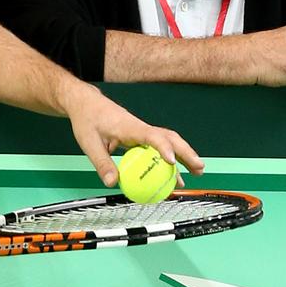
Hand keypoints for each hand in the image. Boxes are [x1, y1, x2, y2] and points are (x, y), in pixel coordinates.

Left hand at [59, 81, 204, 186]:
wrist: (85, 103)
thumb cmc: (87, 119)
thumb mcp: (89, 143)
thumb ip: (102, 163)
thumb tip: (113, 183)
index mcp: (129, 126)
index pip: (151, 135)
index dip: (163, 148)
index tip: (172, 162)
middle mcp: (140, 128)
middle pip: (169, 137)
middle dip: (186, 152)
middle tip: (199, 168)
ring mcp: (141, 131)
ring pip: (168, 141)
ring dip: (183, 155)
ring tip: (197, 172)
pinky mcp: (139, 135)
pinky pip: (158, 147)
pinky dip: (169, 159)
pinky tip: (174, 173)